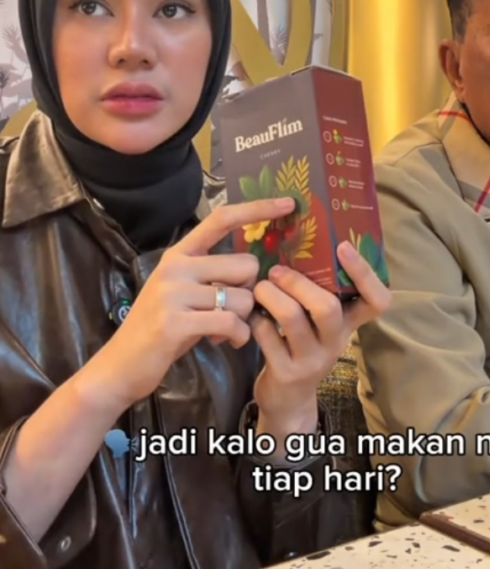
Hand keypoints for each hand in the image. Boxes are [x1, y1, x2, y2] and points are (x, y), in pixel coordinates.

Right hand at [89, 197, 294, 411]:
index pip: (222, 219)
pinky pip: (230, 323)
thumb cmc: (162, 328)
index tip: (289, 203)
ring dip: (243, 319)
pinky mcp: (175, 322)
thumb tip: (257, 266)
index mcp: (179, 254)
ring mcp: (173, 293)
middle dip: (250, 292)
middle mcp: (175, 267)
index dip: (257, 209)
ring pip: (242, 297)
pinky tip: (227, 341)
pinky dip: (238, 336)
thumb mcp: (183, 292)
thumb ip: (213, 275)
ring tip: (224, 330)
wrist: (121, 365)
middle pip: (245, 265)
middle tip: (234, 310)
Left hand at [251, 240, 391, 439]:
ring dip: (272, 296)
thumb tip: (297, 234)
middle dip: (298, 282)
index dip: (365, 273)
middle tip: (277, 270)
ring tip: (260, 286)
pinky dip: (255, 319)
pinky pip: (267, 337)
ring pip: (293, 319)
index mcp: (350, 323)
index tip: (343, 246)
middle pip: (328, 307)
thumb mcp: (318, 322)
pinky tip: (251, 314)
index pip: (378, 301)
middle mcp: (336, 342)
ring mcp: (312, 360)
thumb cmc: (302, 345)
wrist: (288, 399)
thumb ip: (317, 289)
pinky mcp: (286, 373)